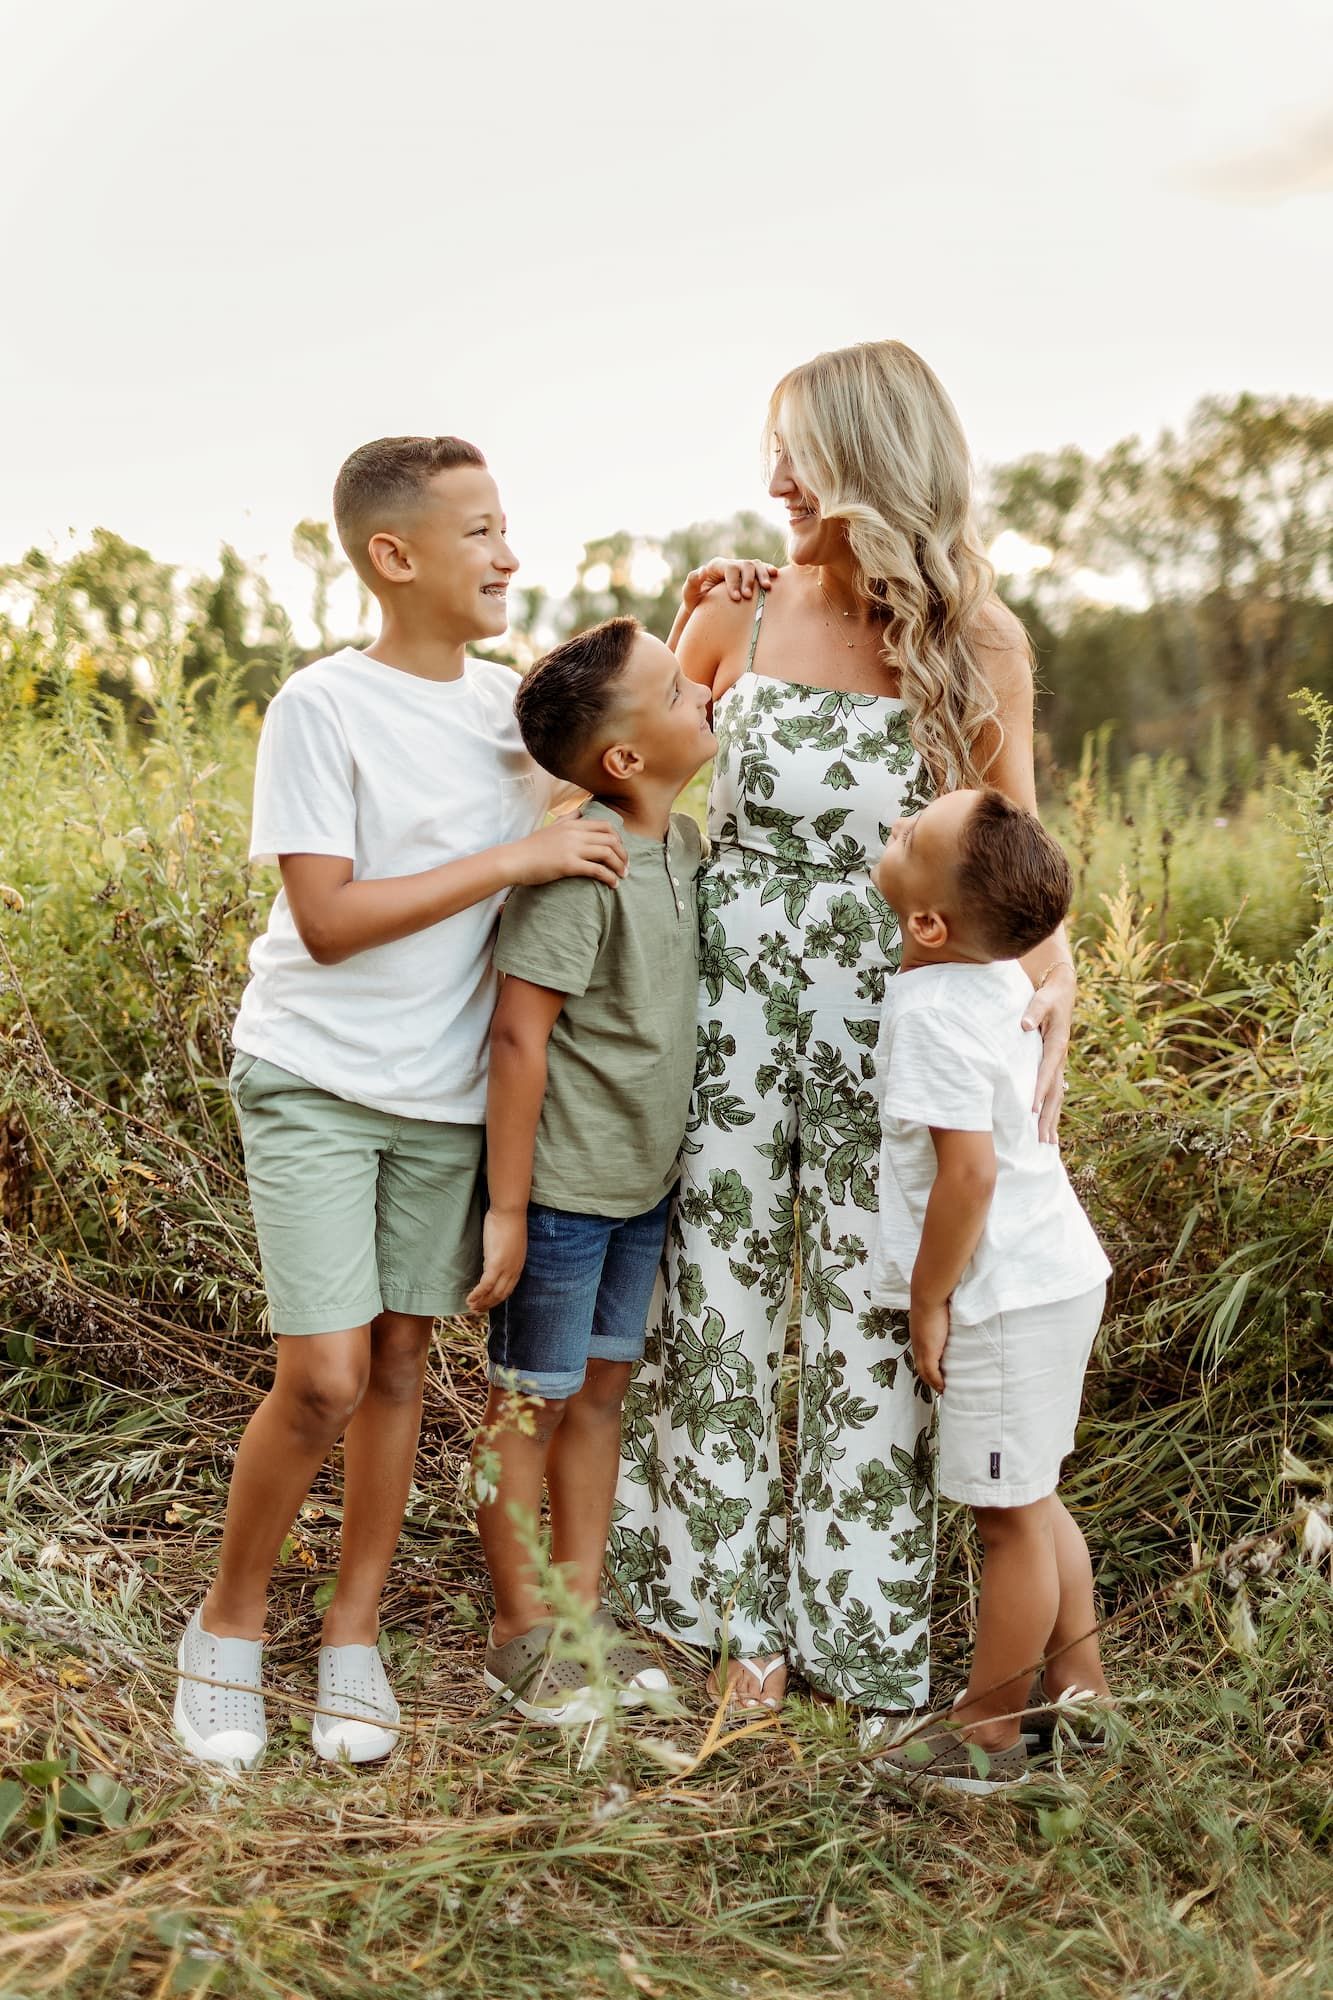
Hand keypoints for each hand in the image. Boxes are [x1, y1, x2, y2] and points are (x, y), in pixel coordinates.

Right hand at [467, 1209, 527, 1312]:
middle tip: (476, 1310)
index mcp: (518, 1264)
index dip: (497, 1298)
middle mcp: (514, 1270)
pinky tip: (469, 1299)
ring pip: (493, 1293)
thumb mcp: (509, 1240)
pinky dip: (477, 1294)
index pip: (508, 1288)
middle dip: (488, 1304)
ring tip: (470, 1307)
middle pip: (501, 1294)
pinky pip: (485, 1285)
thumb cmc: (508, 1220)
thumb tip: (495, 1255)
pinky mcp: (496, 1264)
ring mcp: (506, 1268)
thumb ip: (504, 1252)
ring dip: (481, 1302)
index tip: (487, 1303)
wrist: (510, 1211)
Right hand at [508, 815, 627, 888]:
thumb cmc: (531, 847)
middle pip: (611, 839)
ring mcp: (572, 848)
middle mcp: (575, 833)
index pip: (606, 826)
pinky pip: (597, 870)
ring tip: (623, 876)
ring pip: (608, 853)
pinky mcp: (569, 865)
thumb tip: (581, 812)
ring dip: (620, 866)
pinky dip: (609, 877)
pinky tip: (613, 885)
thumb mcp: (552, 826)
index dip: (618, 839)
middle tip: (626, 866)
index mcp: (573, 824)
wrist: (514, 860)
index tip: (621, 851)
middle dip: (623, 854)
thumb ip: (568, 818)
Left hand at [682, 558, 778, 613]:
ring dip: (762, 575)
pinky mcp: (750, 576)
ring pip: (756, 565)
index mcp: (716, 566)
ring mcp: (741, 569)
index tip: (736, 598)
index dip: (734, 582)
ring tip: (767, 588)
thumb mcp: (689, 593)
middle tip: (748, 597)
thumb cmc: (696, 602)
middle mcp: (730, 565)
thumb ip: (692, 581)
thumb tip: (702, 570)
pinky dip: (769, 571)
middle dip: (748, 580)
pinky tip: (775, 577)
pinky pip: (762, 569)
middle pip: (744, 565)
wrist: (704, 609)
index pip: (729, 569)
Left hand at [910, 1298, 949, 1393]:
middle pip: (920, 1367)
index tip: (935, 1373)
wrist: (928, 1295)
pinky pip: (931, 1373)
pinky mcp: (928, 1351)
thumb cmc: (933, 1298)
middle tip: (939, 1387)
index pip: (920, 1355)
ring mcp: (922, 1348)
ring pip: (924, 1372)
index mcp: (917, 1335)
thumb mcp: (935, 1309)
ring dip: (933, 1382)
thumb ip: (939, 1314)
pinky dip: (937, 1381)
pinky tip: (943, 1388)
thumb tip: (948, 1311)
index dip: (926, 1365)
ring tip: (943, 1390)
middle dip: (928, 1378)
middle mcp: (917, 1343)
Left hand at [1022, 962, 1074, 1143]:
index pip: (1046, 1073)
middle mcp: (1060, 1058)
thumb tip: (1023, 1024)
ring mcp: (1059, 1064)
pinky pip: (1054, 1092)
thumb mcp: (1042, 999)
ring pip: (1056, 1097)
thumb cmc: (1049, 995)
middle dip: (1049, 1117)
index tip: (1032, 1110)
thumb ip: (1033, 1010)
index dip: (1039, 1091)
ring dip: (1052, 1120)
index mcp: (1057, 1045)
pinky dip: (1051, 1110)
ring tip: (1048, 1144)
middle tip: (1043, 1141)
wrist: (1062, 990)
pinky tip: (1048, 1127)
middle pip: (1055, 1093)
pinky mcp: (1054, 1065)